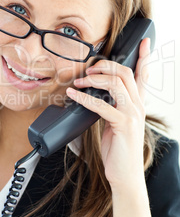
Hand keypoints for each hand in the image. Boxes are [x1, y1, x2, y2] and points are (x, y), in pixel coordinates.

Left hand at [66, 38, 150, 191]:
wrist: (125, 175)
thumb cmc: (118, 148)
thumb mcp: (115, 122)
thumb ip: (110, 106)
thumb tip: (93, 94)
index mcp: (137, 104)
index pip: (143, 75)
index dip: (144, 57)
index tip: (143, 41)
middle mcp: (138, 106)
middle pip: (125, 73)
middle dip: (106, 65)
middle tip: (89, 69)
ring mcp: (133, 114)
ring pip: (116, 84)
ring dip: (94, 79)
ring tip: (79, 82)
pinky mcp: (123, 124)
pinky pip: (102, 105)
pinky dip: (84, 98)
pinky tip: (73, 95)